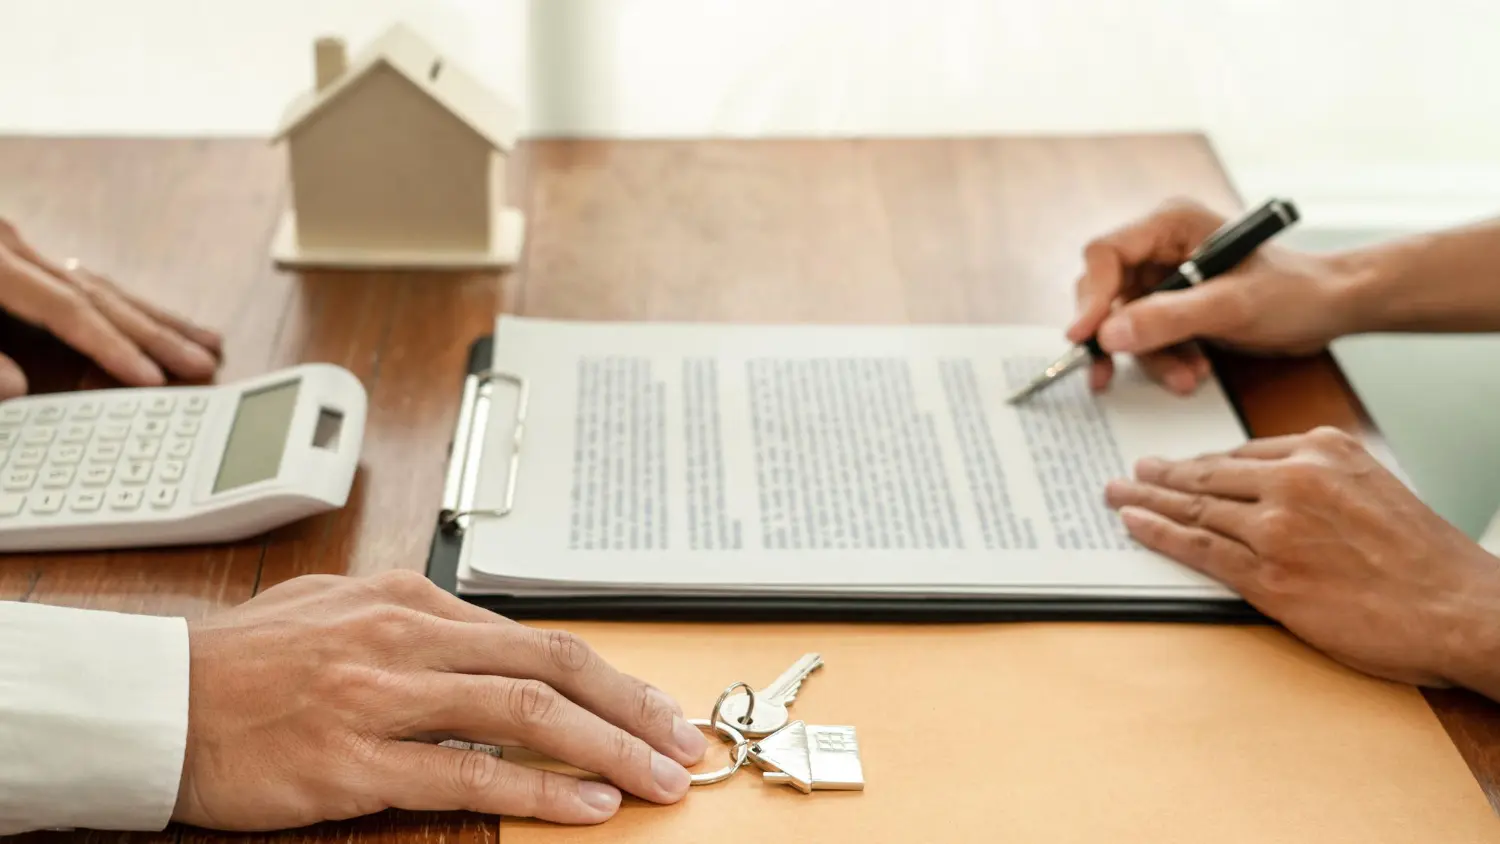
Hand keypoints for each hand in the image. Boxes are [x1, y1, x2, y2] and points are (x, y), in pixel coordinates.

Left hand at [0, 218, 221, 397]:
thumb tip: (18, 388)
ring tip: (201, 341)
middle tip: (203, 362)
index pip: (69, 309)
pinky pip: (83, 282)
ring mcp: (18, 249)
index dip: (111, 345)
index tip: (150, 378)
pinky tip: (144, 317)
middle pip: (101, 296)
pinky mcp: (16, 257)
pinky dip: (120, 305)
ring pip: (102, 286)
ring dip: (152, 319)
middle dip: (155, 334)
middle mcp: (15, 250)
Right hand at [174, 571, 708, 828]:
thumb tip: (485, 649)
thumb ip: (418, 628)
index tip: (655, 706)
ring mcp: (382, 695)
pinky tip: (584, 804)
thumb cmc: (244, 663)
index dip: (609, 676)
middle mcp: (406, 636)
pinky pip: (468, 771)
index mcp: (409, 599)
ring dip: (606, 747)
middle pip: (551, 666)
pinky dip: (538, 788)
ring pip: (525, 712)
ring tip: (657, 778)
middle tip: (683, 742)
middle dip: (632, 707)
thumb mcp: (341, 612)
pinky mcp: (355, 757)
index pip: (535, 637)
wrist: (154, 701)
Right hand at [1070, 199, 1360, 394]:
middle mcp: (1160, 248)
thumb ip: (1168, 318)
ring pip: (1125, 323)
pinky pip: (1148, 338)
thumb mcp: (1231, 306)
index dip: (1090, 297)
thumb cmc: (1295, 291)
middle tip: (1108, 373)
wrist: (1330, 310)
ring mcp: (1166, 279)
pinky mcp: (1175, 307)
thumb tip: (1108, 335)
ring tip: (1186, 377)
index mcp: (1170, 225)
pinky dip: (1165, 361)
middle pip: (1106, 292)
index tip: (1084, 336)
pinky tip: (1194, 371)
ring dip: (1149, 357)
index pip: (1105, 255)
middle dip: (1118, 336)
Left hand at [1104, 427, 1499, 688]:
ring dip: (1147, 501)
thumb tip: (1266, 487)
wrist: (1458, 608)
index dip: (1200, 463)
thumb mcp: (1373, 487)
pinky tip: (1135, 525)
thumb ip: (1318, 479)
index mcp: (1323, 450)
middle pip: (1208, 475)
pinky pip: (1199, 548)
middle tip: (1129, 473)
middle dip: (1161, 476)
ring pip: (1196, 508)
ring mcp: (1277, 527)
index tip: (1175, 465)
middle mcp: (1295, 479)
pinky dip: (1159, 534)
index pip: (1241, 454)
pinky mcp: (1268, 575)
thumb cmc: (1424, 557)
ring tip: (1117, 496)